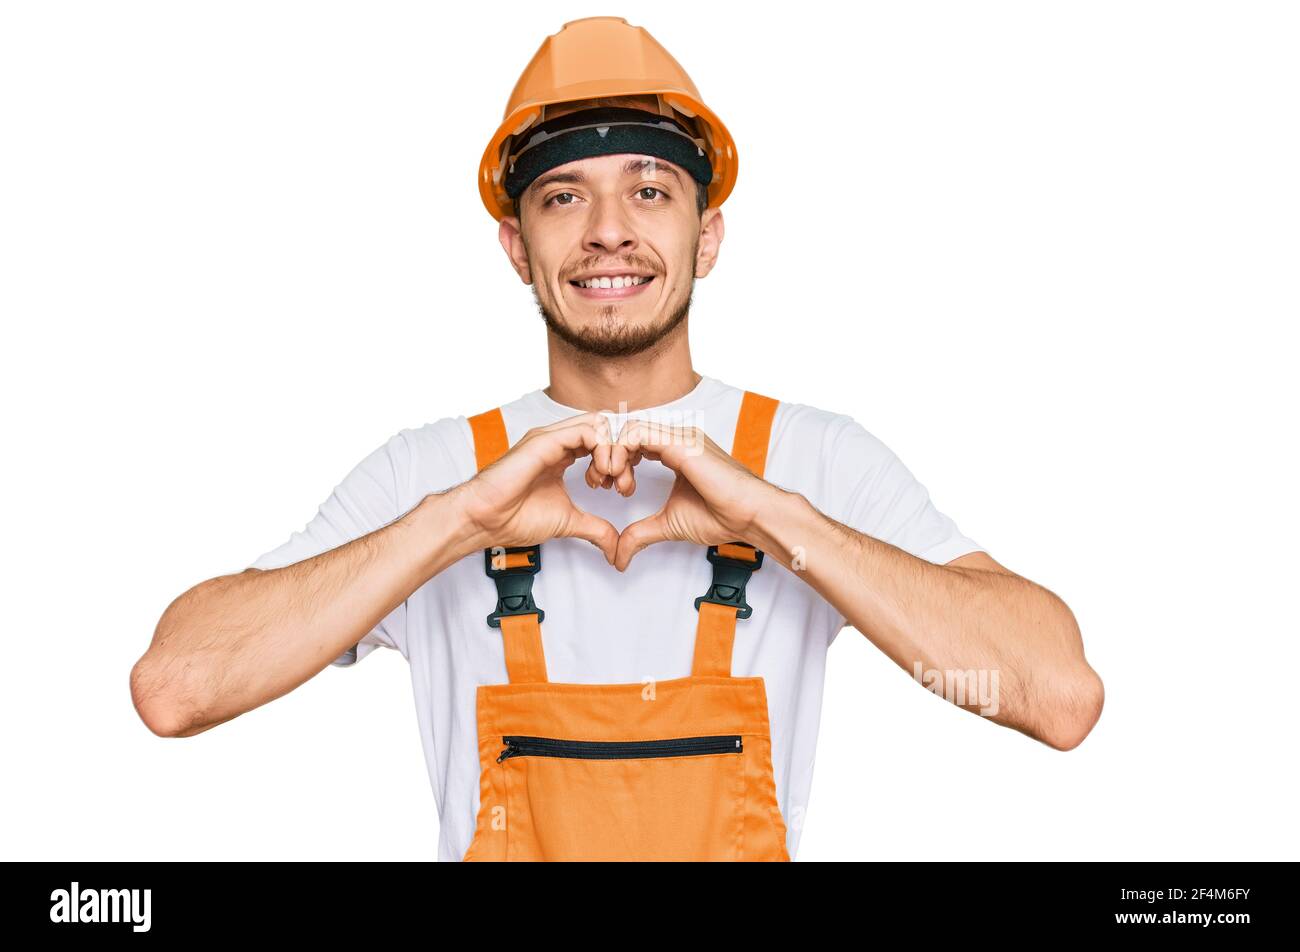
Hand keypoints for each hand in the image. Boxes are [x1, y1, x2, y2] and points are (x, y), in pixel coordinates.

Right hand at [456, 412, 635, 564]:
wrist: (486, 519)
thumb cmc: (514, 517)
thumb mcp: (569, 521)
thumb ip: (595, 528)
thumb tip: (615, 546)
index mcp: (562, 454)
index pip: (601, 441)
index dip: (618, 461)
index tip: (620, 488)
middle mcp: (557, 442)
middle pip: (604, 429)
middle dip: (621, 454)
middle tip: (621, 483)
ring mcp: (551, 438)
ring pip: (598, 425)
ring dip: (613, 450)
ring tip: (612, 478)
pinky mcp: (546, 441)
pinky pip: (586, 430)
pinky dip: (603, 448)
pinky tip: (601, 473)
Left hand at [610, 418, 778, 570]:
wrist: (748, 515)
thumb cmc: (721, 516)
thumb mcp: (667, 524)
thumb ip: (640, 533)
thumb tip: (619, 556)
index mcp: (674, 451)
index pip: (632, 442)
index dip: (613, 461)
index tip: (608, 487)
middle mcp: (675, 439)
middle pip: (625, 432)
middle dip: (606, 456)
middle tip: (601, 484)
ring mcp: (678, 437)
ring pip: (627, 428)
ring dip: (611, 454)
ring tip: (611, 481)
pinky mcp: (679, 442)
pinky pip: (637, 432)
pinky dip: (620, 450)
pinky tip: (620, 475)